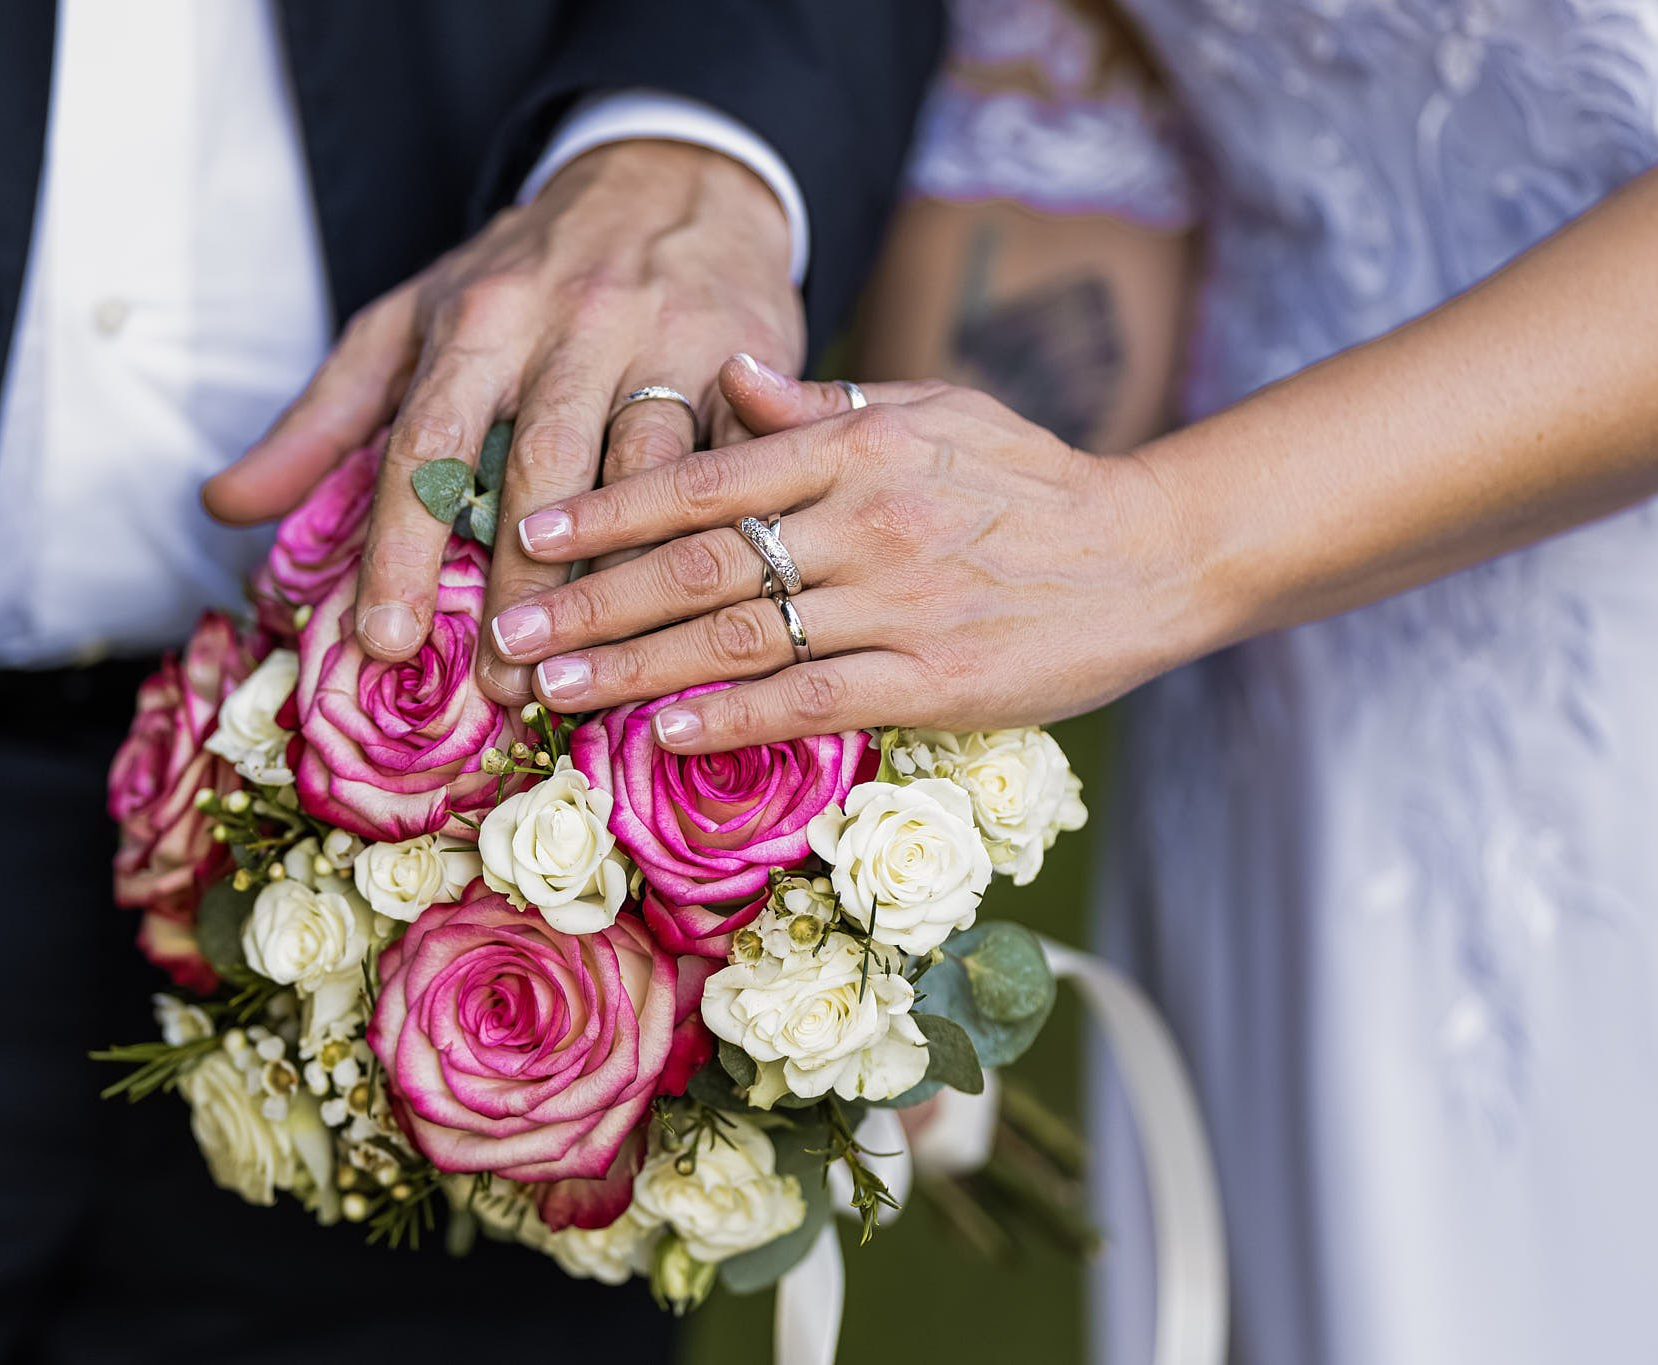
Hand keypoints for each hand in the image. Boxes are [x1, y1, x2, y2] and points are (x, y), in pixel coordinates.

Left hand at [202, 141, 800, 703]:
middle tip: (502, 682)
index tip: (385, 640)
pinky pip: (737, 466)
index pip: (430, 441)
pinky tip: (699, 614)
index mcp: (480, 317)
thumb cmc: (529, 271)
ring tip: (593, 666)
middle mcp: (575, 325)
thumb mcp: (413, 318)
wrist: (674, 177)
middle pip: (545, 466)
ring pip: (651, 473)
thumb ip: (323, 416)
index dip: (404, 547)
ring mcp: (670, 343)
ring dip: (622, 576)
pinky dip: (719, 539)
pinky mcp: (749, 364)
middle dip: (520, 579)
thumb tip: (223, 506)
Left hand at [486, 357, 1218, 751]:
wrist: (1150, 555)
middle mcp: (870, 519)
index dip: (608, 507)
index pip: (705, 475)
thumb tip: (725, 373)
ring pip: (739, 639)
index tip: (529, 531)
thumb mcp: (933, 411)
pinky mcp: (934, 679)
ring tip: (555, 691)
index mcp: (860, 445)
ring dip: (633, 669)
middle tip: (507, 636)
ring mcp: (901, 603)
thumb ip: (824, 406)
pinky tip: (662, 735)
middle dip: (590, 601)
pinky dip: (729, 719)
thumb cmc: (1029, 480)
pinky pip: (809, 700)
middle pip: (699, 565)